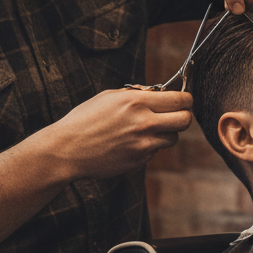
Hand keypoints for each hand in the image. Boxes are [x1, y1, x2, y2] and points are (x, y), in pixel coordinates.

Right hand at [50, 88, 192, 179]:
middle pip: (185, 120)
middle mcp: (144, 123)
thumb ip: (137, 93)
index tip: (184, 100)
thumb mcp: (109, 96)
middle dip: (183, 116)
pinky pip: (155, 151)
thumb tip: (158, 92)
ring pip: (173, 138)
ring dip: (166, 133)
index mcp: (137, 101)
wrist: (67, 150)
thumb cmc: (85, 119)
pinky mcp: (139, 160)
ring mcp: (143, 144)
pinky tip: (129, 143)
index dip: (186, 99)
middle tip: (175, 115)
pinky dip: (149, 146)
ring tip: (147, 129)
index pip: (180, 99)